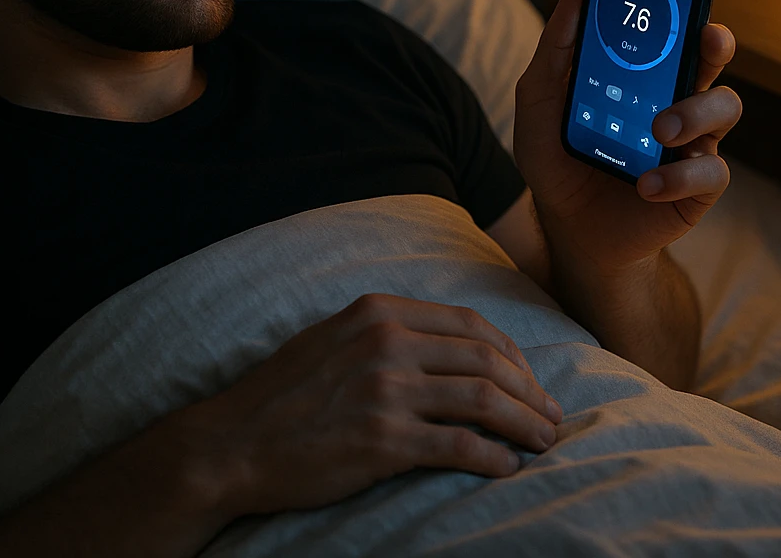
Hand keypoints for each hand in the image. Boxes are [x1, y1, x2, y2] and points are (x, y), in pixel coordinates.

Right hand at [182, 293, 563, 518]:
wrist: (230, 445)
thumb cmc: (280, 397)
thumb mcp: (331, 339)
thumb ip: (384, 332)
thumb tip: (442, 347)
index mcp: (378, 313)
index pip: (468, 324)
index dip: (511, 353)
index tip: (528, 378)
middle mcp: (387, 343)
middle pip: (485, 360)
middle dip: (529, 390)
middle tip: (551, 415)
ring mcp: (386, 391)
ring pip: (483, 400)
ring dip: (525, 423)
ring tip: (544, 441)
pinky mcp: (384, 440)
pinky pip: (460, 446)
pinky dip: (494, 458)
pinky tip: (508, 468)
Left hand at [513, 0, 741, 281]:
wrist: (568, 229)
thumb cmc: (559, 158)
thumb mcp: (540, 103)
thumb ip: (556, 49)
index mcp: (643, 71)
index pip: (672, 25)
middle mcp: (676, 96)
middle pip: (713, 56)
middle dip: (716, 41)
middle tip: (706, 38)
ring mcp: (692, 140)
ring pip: (725, 106)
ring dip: (695, 112)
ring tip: (659, 131)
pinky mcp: (698, 185)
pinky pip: (711, 171)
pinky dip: (678, 177)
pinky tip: (646, 185)